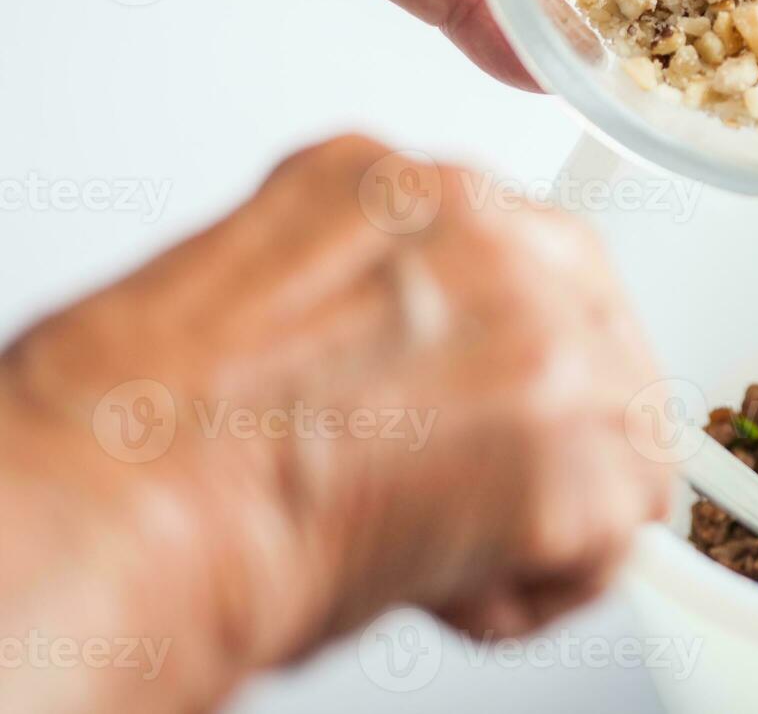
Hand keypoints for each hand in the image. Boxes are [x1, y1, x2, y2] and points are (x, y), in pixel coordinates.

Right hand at [0, 135, 669, 712]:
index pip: (546, 265)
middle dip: (557, 427)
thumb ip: (397, 297)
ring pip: (625, 437)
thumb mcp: (288, 287)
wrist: (118, 508)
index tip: (503, 409)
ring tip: (438, 539)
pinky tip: (446, 580)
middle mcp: (497, 239)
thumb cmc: (150, 424)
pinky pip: (618, 531)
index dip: (525, 360)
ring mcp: (546, 333)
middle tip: (477, 487)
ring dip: (551, 509)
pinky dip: (546, 583)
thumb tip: (448, 362)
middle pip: (605, 340)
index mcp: (419, 190)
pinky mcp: (573, 446)